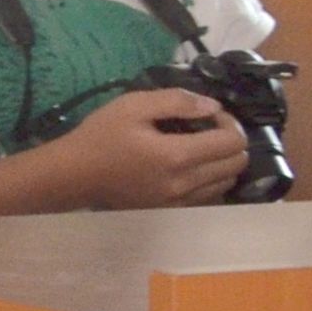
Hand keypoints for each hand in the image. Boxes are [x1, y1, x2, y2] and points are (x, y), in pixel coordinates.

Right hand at [46, 87, 249, 209]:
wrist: (74, 174)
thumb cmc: (101, 136)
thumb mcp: (133, 105)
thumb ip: (176, 101)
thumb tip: (213, 106)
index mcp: (177, 155)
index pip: (232, 141)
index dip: (230, 122)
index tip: (209, 113)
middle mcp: (186, 183)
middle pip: (237, 163)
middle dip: (231, 140)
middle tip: (208, 127)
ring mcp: (180, 200)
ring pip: (228, 181)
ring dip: (224, 160)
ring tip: (202, 146)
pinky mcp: (173, 209)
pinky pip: (211, 195)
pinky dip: (212, 178)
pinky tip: (193, 165)